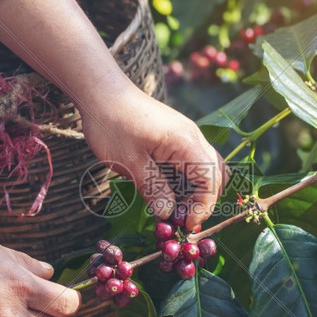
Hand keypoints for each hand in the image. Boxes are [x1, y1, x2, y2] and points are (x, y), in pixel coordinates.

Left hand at [0, 0, 226, 227]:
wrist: (101, 91)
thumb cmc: (112, 124)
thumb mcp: (129, 162)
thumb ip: (152, 189)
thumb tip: (168, 214)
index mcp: (186, 142)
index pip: (209, 181)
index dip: (201, 207)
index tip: (184, 225)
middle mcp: (193, 137)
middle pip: (214, 175)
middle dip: (202, 201)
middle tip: (179, 221)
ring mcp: (186, 135)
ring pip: (206, 168)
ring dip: (195, 191)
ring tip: (173, 209)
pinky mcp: (175, 135)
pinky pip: (192, 161)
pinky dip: (186, 179)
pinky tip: (167, 191)